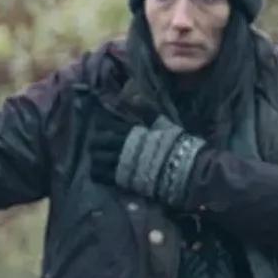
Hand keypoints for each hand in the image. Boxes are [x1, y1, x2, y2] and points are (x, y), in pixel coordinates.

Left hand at [88, 105, 204, 207]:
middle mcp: (122, 148)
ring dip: (95, 157)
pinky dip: (98, 172)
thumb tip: (135, 97)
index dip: (102, 126)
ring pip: (96, 159)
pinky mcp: (121, 180)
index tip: (102, 126)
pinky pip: (101, 175)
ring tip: (97, 156)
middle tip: (98, 142)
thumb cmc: (173, 145)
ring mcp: (120, 165)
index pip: (108, 126)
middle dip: (97, 141)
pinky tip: (99, 170)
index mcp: (131, 133)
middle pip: (98, 142)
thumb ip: (146, 112)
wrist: (182, 168)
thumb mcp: (161, 124)